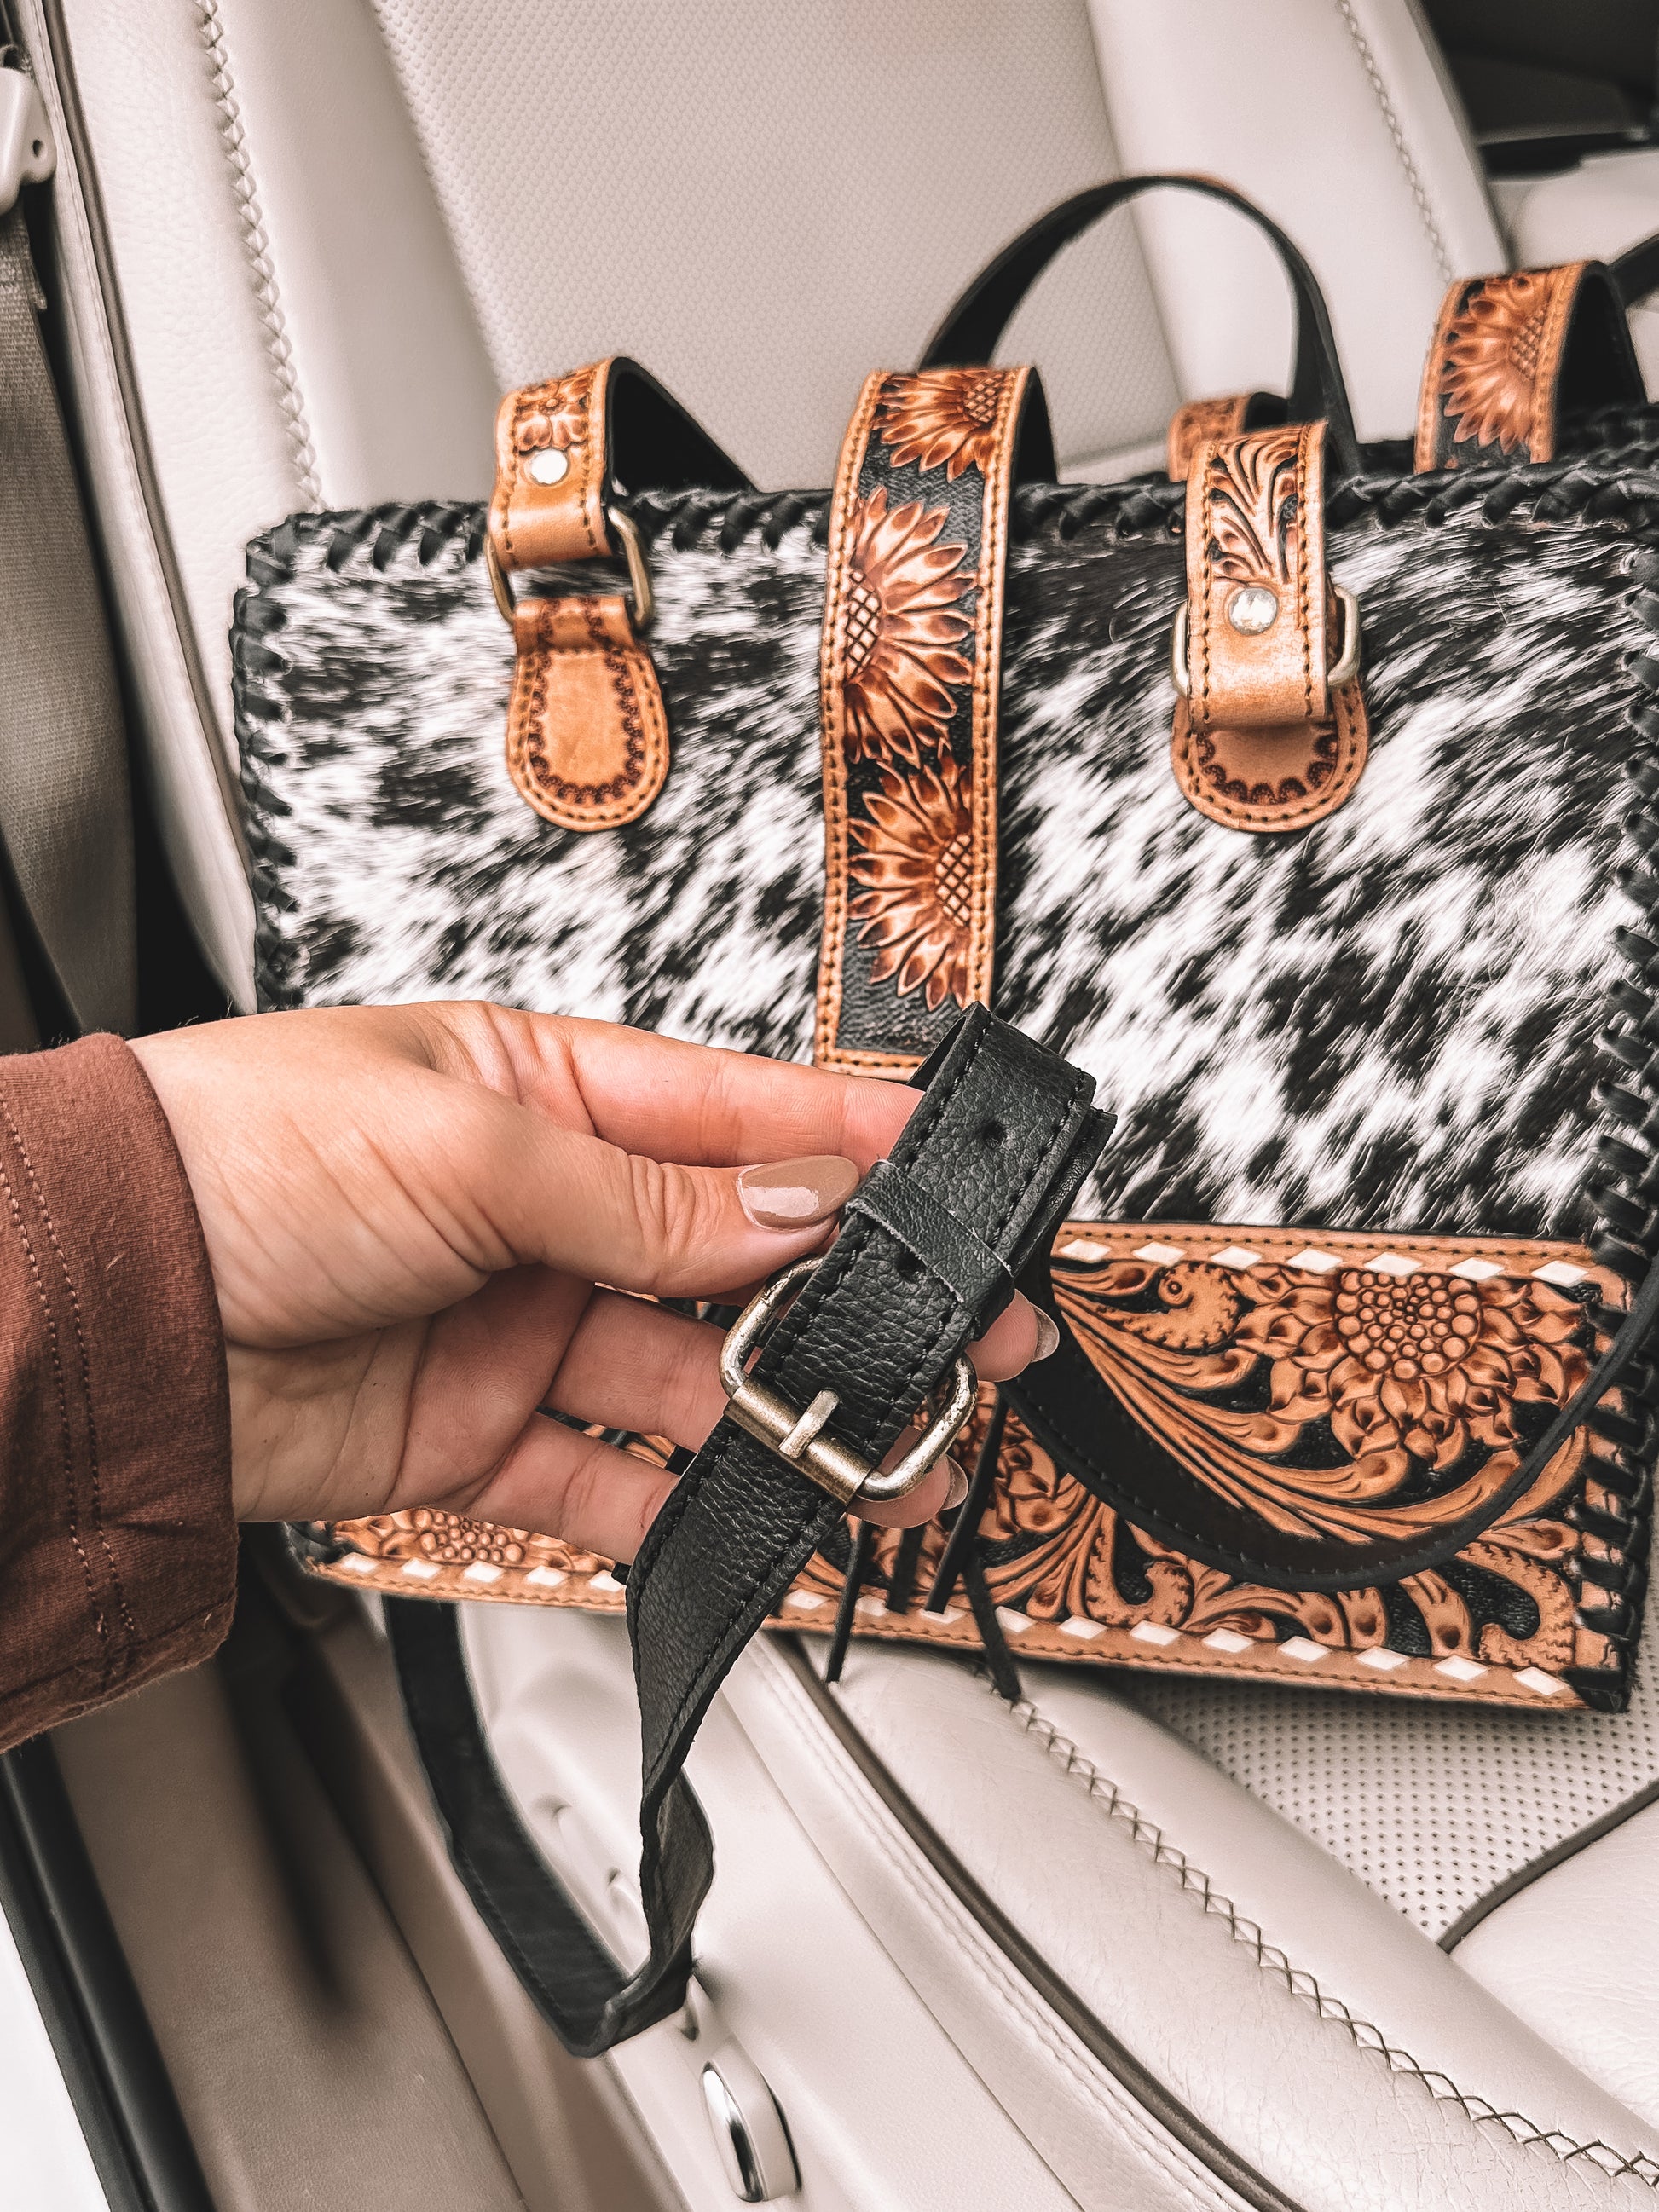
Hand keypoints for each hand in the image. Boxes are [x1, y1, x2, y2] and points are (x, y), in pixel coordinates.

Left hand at [131, 1003, 1054, 1560]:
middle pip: (738, 1261)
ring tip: (884, 1454)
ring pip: (692, 1380)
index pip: (737, 1112)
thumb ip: (642, 1197)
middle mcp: (543, 1209)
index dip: (854, 1144)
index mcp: (542, 1091)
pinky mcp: (476, 1435)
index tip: (956, 1176)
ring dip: (791, 1420)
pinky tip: (745, 1516)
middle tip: (959, 1340)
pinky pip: (605, 1480)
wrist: (99, 1312)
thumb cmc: (233, 1156)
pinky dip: (680, 1507)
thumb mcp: (462, 1148)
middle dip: (854, 1303)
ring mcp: (516, 1326)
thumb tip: (793, 1205)